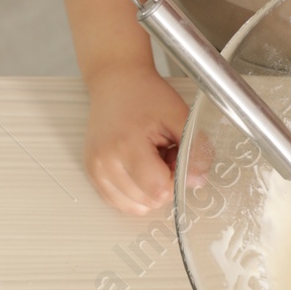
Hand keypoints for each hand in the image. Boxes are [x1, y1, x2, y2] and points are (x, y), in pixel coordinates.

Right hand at [84, 63, 193, 214]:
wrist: (115, 83)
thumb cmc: (146, 95)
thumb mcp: (178, 115)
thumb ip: (194, 148)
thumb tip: (198, 181)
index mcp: (127, 145)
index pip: (159, 189)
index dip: (176, 179)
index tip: (176, 157)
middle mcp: (105, 162)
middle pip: (148, 200)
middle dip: (164, 184)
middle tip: (164, 154)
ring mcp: (95, 170)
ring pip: (134, 206)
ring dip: (149, 190)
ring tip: (151, 160)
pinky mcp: (92, 174)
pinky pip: (119, 202)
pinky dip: (135, 193)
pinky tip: (139, 168)